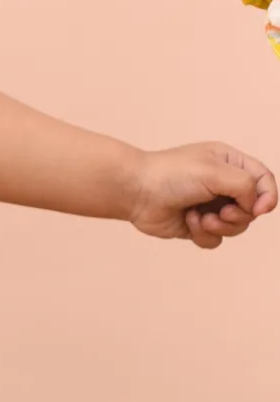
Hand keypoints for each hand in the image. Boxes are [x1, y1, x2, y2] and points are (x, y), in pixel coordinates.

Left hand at [128, 142, 276, 248]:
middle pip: (252, 208)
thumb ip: (246, 185)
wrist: (135, 192)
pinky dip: (203, 235)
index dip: (267, 196)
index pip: (263, 179)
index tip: (259, 210)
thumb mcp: (215, 172)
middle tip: (220, 213)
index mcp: (229, 162)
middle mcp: (222, 183)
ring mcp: (210, 205)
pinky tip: (187, 221)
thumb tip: (255, 206)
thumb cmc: (171, 175)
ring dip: (220, 227)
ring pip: (236, 227)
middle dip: (238, 215)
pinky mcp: (197, 225)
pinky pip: (215, 240)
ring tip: (200, 219)